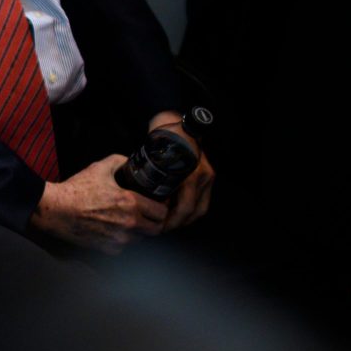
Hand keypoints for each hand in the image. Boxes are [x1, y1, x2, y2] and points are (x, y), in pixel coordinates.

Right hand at [29, 154, 167, 254]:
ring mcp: (119, 240)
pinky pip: (124, 247)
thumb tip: (129, 161)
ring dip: (139, 231)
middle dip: (155, 221)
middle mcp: (129, 224)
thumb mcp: (99, 168)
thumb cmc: (76, 189)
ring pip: (141, 239)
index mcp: (131, 203)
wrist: (55, 210)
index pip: (162, 212)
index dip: (162, 206)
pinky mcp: (107, 249)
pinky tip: (114, 229)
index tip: (158, 202)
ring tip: (129, 220)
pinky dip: (122, 240)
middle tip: (147, 213)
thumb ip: (119, 161)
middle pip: (156, 230)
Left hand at [145, 112, 213, 231]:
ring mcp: (208, 175)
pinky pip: (202, 200)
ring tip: (168, 222)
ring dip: (185, 219)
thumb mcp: (153, 157)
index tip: (158, 226)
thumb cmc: (161, 137)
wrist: (175, 122)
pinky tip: (178, 212)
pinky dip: (191, 210)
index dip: (171, 221)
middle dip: (177, 223)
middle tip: (161, 228)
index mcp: (189, 173)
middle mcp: (202, 175)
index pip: (185, 207)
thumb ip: (152, 178)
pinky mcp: (208, 175)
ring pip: (200, 208)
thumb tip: (142, 200)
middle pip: (194, 211)